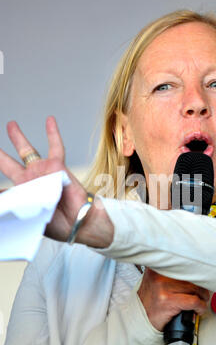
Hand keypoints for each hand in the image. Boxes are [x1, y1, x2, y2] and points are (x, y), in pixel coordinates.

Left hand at [0, 117, 93, 241]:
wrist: (78, 221)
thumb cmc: (57, 224)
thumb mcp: (28, 217)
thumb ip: (13, 203)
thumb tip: (0, 195)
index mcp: (22, 194)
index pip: (4, 189)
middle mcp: (30, 180)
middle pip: (9, 164)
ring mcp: (42, 171)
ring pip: (27, 151)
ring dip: (18, 137)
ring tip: (11, 125)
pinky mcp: (56, 166)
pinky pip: (55, 146)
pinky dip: (52, 133)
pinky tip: (50, 120)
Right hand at [137, 268, 209, 331]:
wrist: (141, 318)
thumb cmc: (151, 300)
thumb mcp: (156, 279)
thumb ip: (170, 271)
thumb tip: (194, 269)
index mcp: (157, 267)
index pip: (184, 263)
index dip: (196, 271)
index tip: (203, 275)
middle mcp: (159, 275)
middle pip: (191, 276)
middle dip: (201, 286)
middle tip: (203, 292)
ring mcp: (163, 287)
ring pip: (194, 288)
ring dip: (202, 297)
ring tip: (201, 300)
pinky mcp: (168, 301)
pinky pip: (193, 301)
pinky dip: (200, 306)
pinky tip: (198, 309)